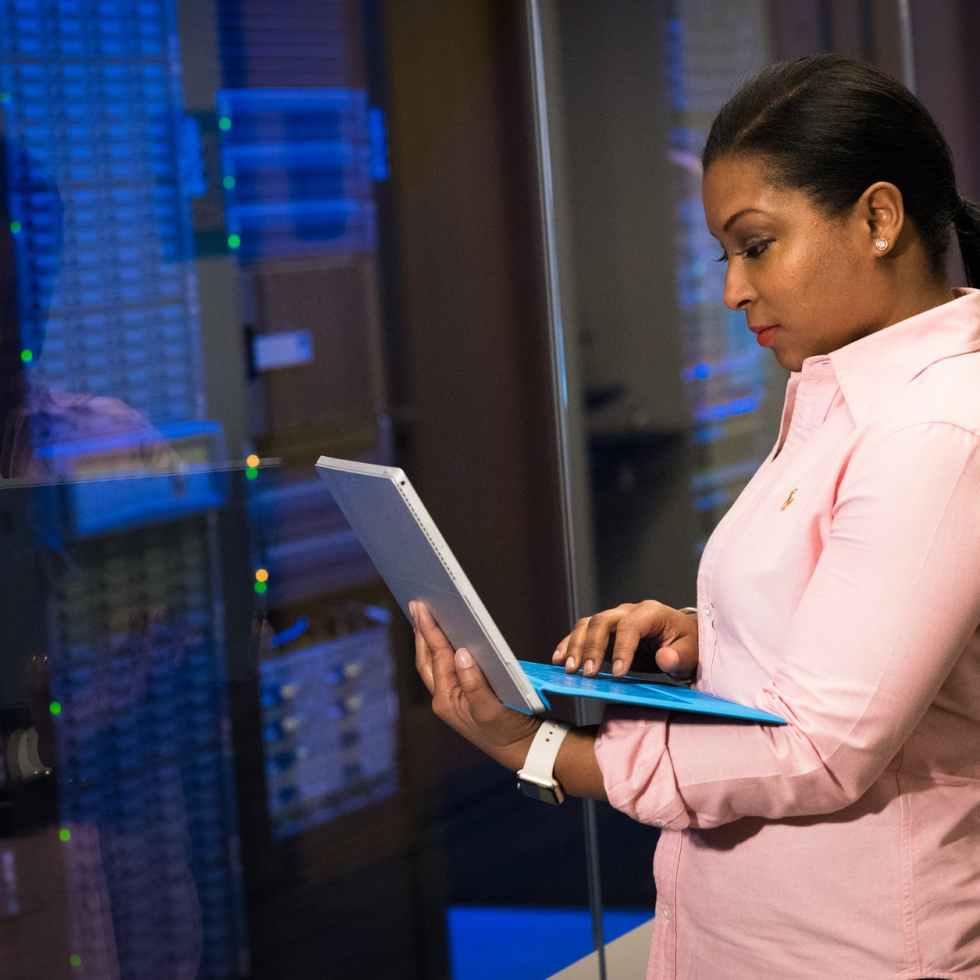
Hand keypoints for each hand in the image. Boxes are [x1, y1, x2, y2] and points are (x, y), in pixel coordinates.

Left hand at [411, 600, 540, 770]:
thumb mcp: (490, 708)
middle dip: (420, 631)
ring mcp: (450, 698)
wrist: (518, 748)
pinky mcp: (459, 696)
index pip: (437, 657)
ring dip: (427, 640)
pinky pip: (444, 669)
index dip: (430, 630)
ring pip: (432, 664)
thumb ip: (474, 682)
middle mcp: (443, 698)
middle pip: (426, 659)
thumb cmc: (506, 730)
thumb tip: (461, 652)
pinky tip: (444, 638)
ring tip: (424, 617)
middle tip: (416, 605)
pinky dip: (440, 651)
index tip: (423, 608)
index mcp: (446, 700)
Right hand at [551, 601, 698, 678]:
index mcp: (651, 613)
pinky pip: (581, 632)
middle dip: (592, 647)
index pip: (631, 626)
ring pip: (587, 625)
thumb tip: (665, 658)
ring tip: (568, 669)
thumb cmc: (687, 645)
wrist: (682, 639)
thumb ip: (680, 656)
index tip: (618, 673)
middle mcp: (627, 612)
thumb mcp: (692, 652)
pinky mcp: (603, 633)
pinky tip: (558, 659)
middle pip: (602, 621)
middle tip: (586, 673)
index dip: (622, 648)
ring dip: (575, 646)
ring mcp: (613, 620)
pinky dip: (568, 644)